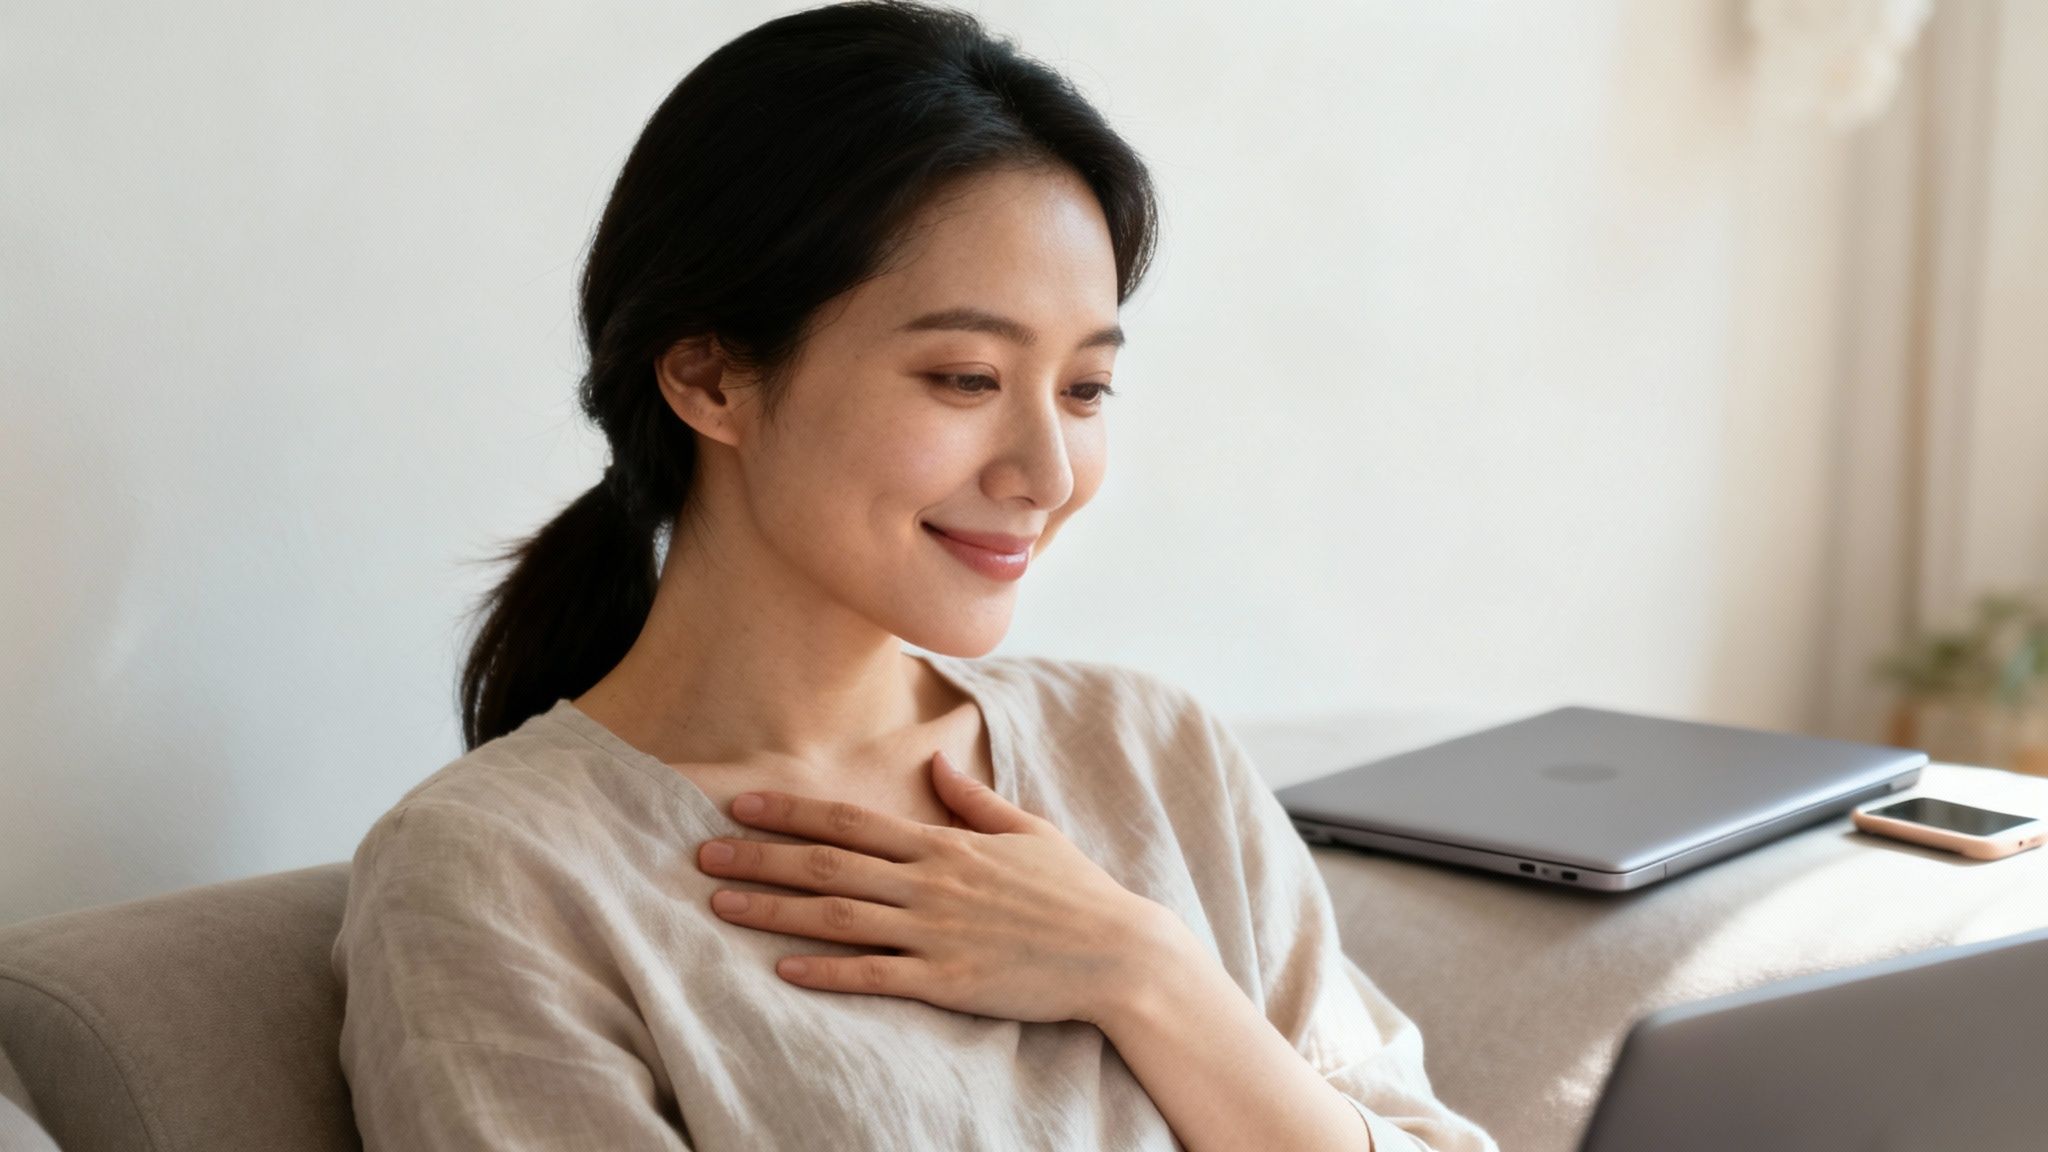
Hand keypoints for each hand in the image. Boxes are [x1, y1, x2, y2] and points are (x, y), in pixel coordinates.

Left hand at [694, 748, 1178, 1026]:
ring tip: (720, 903)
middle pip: (828, 864)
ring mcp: (936, 934)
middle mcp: (931, 883)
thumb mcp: (1028, 830)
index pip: (852, 820)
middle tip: (701, 853)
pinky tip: (783, 968)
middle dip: (760, 856)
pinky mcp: (947, 983)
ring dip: (774, 909)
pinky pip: (875, 975)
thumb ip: (973, 800)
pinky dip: (826, 970)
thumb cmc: (1075, 892)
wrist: (1118, 952)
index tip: (742, 803)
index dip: (791, 810)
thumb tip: (935, 761)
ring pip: (838, 916)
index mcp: (945, 844)